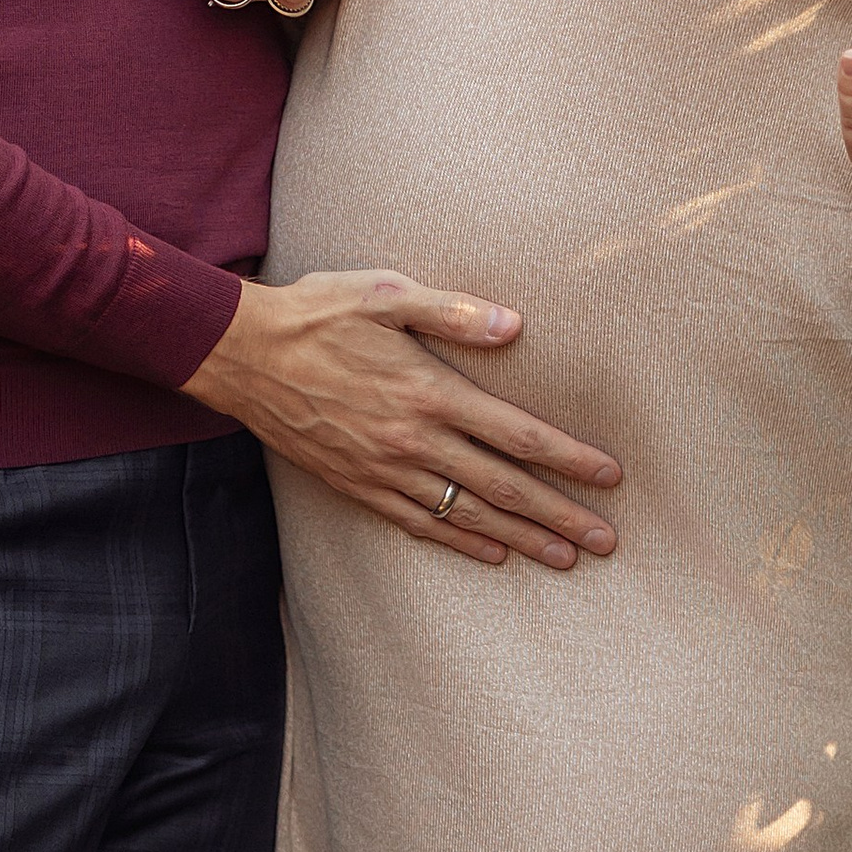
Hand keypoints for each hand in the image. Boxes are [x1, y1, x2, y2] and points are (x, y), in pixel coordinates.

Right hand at [184, 270, 622, 571]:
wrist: (241, 355)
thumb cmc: (318, 312)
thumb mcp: (386, 293)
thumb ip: (453, 312)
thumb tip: (515, 327)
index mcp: (429, 391)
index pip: (517, 435)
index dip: (568, 459)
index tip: (610, 476)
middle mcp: (412, 440)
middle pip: (503, 488)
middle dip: (560, 515)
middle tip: (607, 541)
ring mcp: (383, 470)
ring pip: (466, 515)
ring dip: (521, 539)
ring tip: (565, 558)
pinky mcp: (357, 485)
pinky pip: (418, 524)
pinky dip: (460, 543)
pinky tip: (492, 555)